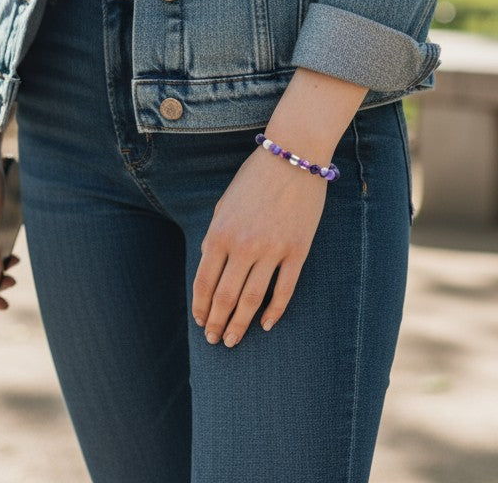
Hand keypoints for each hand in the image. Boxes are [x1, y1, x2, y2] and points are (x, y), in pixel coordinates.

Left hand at [192, 145, 327, 347]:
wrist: (293, 156)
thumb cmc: (255, 177)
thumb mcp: (225, 204)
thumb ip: (216, 237)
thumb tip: (211, 269)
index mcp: (220, 233)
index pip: (204, 283)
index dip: (201, 308)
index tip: (201, 322)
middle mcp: (243, 246)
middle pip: (225, 297)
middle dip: (217, 324)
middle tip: (215, 342)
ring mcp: (272, 250)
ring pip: (252, 300)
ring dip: (240, 324)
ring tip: (234, 340)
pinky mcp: (297, 250)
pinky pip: (284, 290)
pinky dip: (274, 312)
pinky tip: (266, 325)